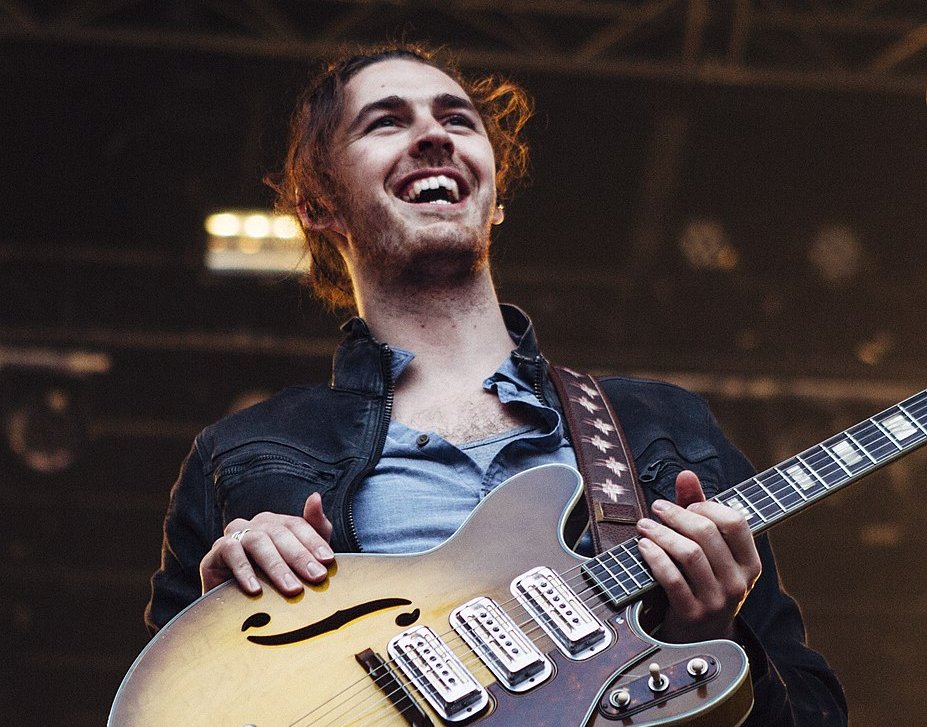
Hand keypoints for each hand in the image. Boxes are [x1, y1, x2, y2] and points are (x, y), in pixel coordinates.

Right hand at [200, 492, 334, 596]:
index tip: (329, 560)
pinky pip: (231, 554)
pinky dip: (244, 571)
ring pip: (257, 542)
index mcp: (276, 523)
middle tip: (316, 578)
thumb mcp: (301, 559)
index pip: (297, 525)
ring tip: (292, 589)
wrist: (236, 609)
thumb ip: (315, 529)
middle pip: (279, 533)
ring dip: (277, 566)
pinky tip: (256, 590)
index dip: (314, 541)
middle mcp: (255, 525)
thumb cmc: (273, 582)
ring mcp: (234, 536)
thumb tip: (316, 496)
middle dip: (300, 556)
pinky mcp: (215, 552)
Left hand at [636, 470, 760, 642]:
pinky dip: (654, 557)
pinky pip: (671, 578)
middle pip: (707, 533)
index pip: (735, 522)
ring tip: (644, 525)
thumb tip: (686, 473)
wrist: (700, 636)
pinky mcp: (692, 614)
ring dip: (661, 533)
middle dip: (676, 514)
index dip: (708, 506)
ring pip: (689, 554)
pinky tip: (643, 546)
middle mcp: (738, 582)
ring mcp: (717, 600)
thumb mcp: (709, 548)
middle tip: (656, 508)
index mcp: (750, 563)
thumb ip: (698, 509)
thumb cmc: (703, 581)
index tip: (688, 504)